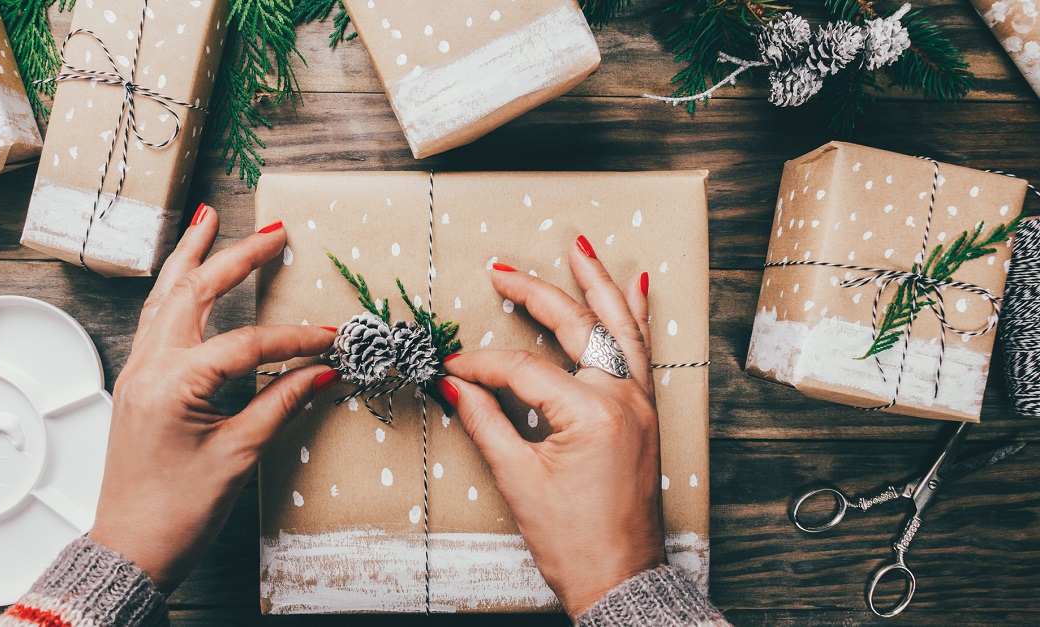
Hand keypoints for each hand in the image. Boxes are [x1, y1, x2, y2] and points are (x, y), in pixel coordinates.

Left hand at [87, 206, 337, 591]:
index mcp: (172, 383)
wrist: (129, 547)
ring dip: (191, 257)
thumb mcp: (238, 456)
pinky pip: (155, 319)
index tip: (332, 338)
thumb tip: (323, 372)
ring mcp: (137, 371)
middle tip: (272, 230)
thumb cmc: (177, 510)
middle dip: (234, 256)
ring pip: (165, 297)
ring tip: (207, 220)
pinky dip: (174, 289)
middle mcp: (148, 366)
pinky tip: (186, 277)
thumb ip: (281, 405)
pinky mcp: (138, 383)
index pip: (246, 344)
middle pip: (194, 293)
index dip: (295, 339)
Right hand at [439, 236, 663, 617]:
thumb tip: (453, 384)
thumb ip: (485, 421)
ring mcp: (641, 403)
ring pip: (621, 327)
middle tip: (502, 269)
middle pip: (577, 328)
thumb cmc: (574, 541)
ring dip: (599, 285)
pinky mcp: (646, 413)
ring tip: (580, 248)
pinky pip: (642, 351)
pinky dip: (636, 317)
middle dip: (536, 294)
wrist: (622, 579)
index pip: (523, 370)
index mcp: (592, 414)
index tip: (450, 367)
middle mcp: (624, 398)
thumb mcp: (519, 479)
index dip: (480, 365)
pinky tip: (637, 287)